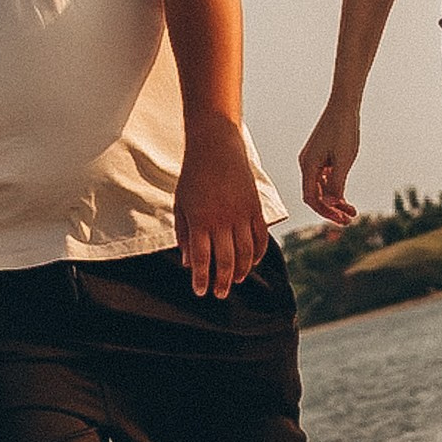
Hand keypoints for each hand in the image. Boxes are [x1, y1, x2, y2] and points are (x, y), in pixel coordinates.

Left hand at [174, 115, 268, 299]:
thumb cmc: (194, 176)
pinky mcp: (255, 208)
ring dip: (242, 271)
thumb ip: (184, 235)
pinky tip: (252, 263)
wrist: (217, 146)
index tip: (201, 292)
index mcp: (201, 220)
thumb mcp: (181, 205)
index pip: (202, 258)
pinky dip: (258, 253)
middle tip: (220, 294)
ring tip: (236, 281)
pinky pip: (261, 237)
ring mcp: (242, 214)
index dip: (201, 278)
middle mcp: (223, 220)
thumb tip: (187, 263)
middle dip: (223, 281)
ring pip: (246, 253)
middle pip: (226, 260)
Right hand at [297, 98, 361, 231]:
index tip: (342, 220)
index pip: (311, 198)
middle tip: (348, 221)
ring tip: (352, 211)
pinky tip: (347, 197)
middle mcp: (306, 164)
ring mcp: (313, 160)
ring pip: (321, 188)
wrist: (344, 106)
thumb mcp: (344, 161)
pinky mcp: (321, 156)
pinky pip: (325, 178)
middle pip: (315, 196)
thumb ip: (337, 184)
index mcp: (308, 166)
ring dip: (335, 201)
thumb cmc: (344, 131)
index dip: (325, 212)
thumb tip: (333, 204)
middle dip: (331, 210)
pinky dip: (335, 189)